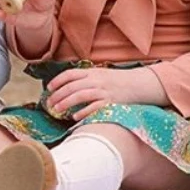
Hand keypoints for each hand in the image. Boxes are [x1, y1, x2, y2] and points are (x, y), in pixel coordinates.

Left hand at [46, 66, 167, 120]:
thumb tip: (68, 86)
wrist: (140, 84)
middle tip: (49, 104)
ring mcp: (104, 91)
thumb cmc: (118, 81)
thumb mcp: (101, 74)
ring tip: (57, 110)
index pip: (70, 74)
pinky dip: (84, 112)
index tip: (49, 88)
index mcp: (92, 72)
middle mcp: (96, 80)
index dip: (57, 81)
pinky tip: (75, 117)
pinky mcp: (111, 102)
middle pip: (72, 86)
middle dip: (58, 95)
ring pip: (80, 95)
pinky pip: (94, 107)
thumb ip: (86, 78)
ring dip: (66, 103)